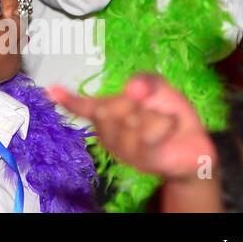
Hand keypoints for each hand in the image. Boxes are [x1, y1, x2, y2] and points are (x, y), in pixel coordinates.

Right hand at [49, 74, 214, 181]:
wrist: (192, 143)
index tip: (50, 91)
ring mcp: (124, 149)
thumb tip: (131, 87)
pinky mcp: (144, 159)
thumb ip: (145, 82)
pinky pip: (150, 135)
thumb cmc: (167, 112)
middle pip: (111, 107)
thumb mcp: (158, 88)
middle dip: (135, 101)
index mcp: (107, 112)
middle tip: (151, 106)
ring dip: (157, 115)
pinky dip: (164, 125)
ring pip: (134, 121)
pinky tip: (170, 124)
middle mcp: (109, 132)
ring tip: (164, 121)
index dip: (68, 99)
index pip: (84, 106)